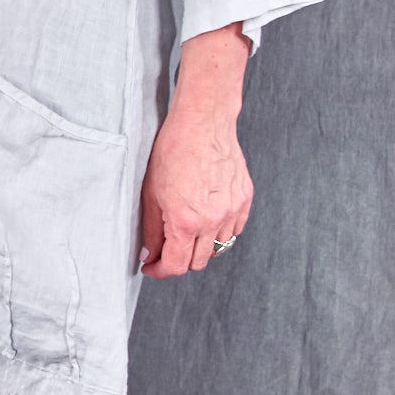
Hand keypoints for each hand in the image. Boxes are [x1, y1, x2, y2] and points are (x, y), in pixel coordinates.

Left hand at [138, 23, 253, 275]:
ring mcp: (233, 211)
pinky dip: (220, 232)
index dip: (160, 271)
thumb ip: (152, 230)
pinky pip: (234, 230)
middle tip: (165, 249)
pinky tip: (206, 220)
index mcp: (186, 221)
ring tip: (186, 232)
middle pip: (198, 262)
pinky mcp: (245, 199)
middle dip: (179, 260)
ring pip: (218, 249)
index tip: (152, 267)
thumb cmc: (172, 152)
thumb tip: (150, 254)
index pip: (176, 266)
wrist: (202, 123)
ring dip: (201, 247)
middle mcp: (213, 221)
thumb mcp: (151, 193)